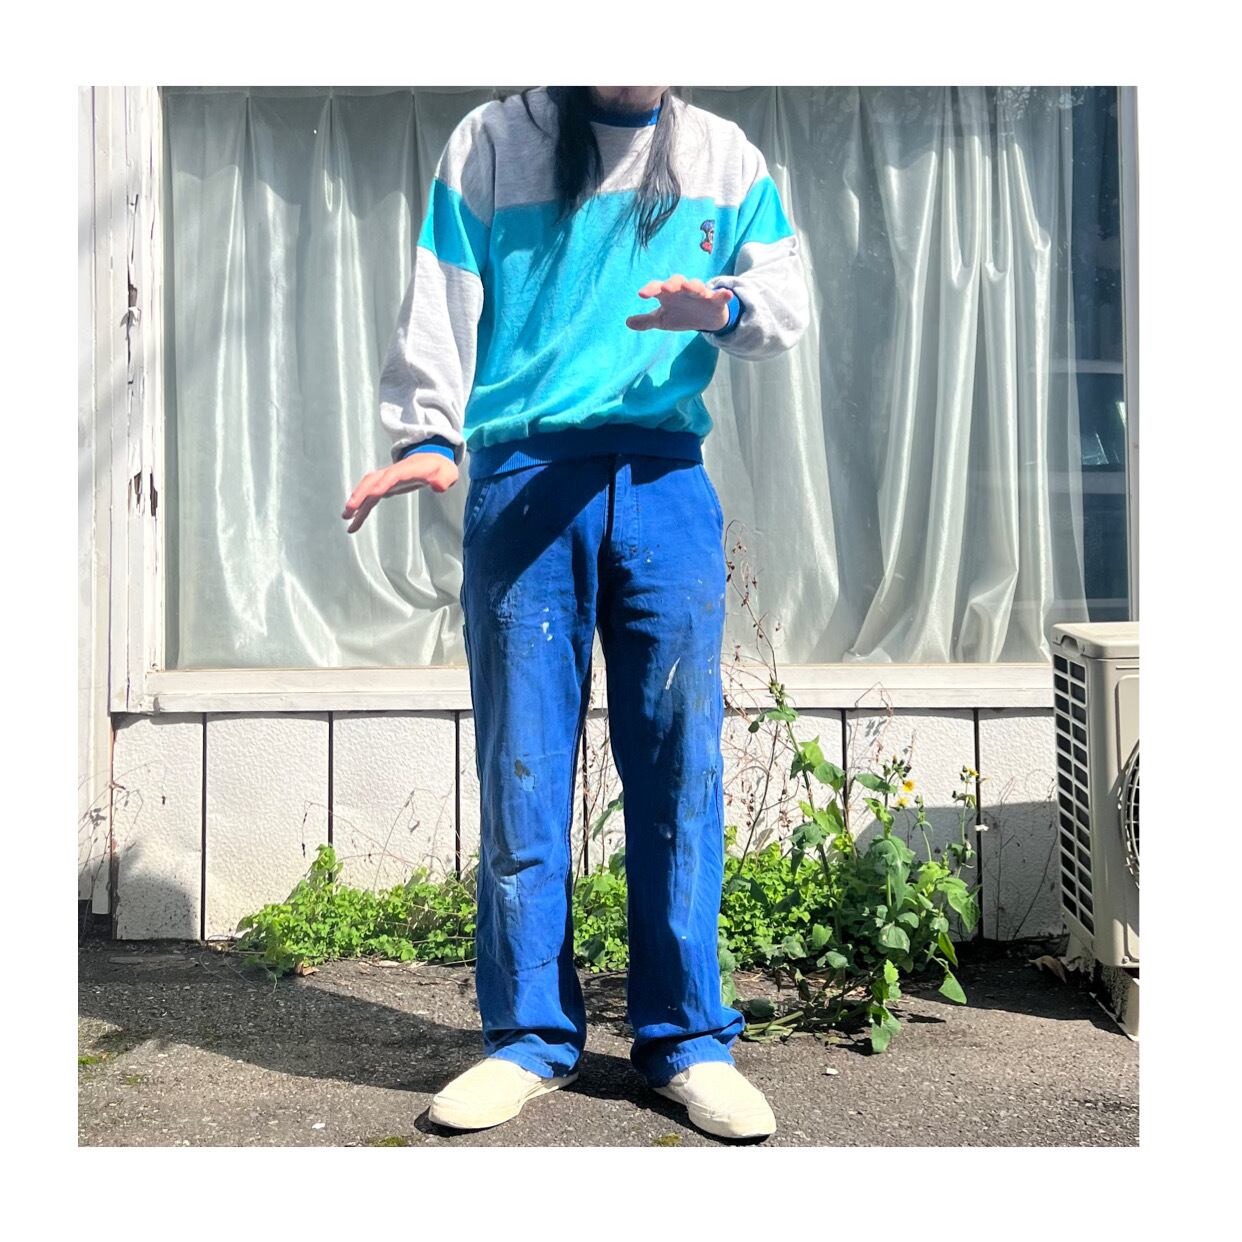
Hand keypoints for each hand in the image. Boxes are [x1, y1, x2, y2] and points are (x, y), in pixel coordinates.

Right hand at [341, 452, 459, 534]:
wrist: (432, 458)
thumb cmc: (440, 467)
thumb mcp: (447, 472)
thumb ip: (443, 479)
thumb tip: (438, 486)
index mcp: (407, 469)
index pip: (392, 476)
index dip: (383, 484)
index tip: (374, 494)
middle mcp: (392, 473)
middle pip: (372, 481)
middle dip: (360, 494)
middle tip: (349, 510)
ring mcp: (387, 479)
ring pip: (367, 489)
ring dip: (356, 502)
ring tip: (345, 518)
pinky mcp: (385, 486)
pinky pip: (370, 496)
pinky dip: (362, 507)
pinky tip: (354, 520)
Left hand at [626, 274, 733, 332]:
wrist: (707, 319)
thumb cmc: (682, 314)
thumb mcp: (663, 320)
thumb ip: (646, 321)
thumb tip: (627, 323)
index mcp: (669, 294)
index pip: (658, 288)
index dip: (650, 290)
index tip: (642, 295)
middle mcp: (684, 290)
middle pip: (677, 282)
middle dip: (672, 284)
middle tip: (665, 289)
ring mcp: (700, 294)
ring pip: (697, 286)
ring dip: (694, 286)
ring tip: (691, 289)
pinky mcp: (716, 300)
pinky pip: (720, 295)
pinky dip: (722, 294)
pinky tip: (725, 295)